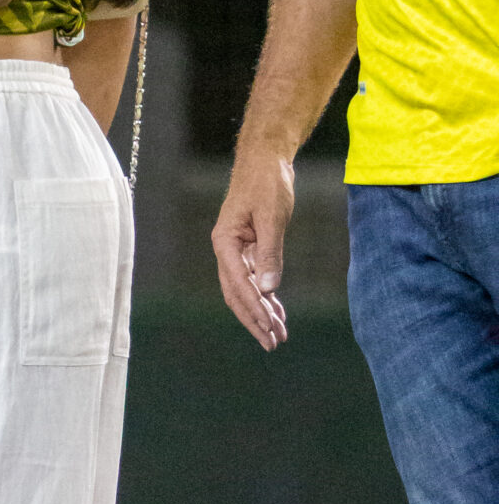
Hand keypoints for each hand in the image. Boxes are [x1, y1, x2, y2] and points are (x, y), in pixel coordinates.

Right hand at [210, 149, 292, 349]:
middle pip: (236, 294)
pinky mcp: (250, 247)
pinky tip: (277, 311)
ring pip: (245, 290)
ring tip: (278, 335)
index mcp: (225, 242)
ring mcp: (237, 250)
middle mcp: (226, 250)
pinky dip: (266, 297)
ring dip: (261, 312)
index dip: (255, 308)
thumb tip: (268, 289)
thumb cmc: (266, 183)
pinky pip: (255, 279)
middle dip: (254, 320)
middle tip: (272, 343)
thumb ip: (270, 253)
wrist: (265, 160)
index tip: (270, 327)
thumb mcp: (271, 217)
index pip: (239, 284)